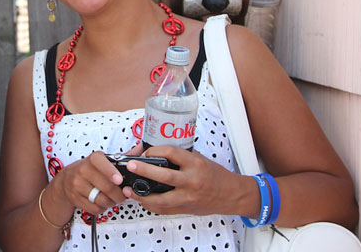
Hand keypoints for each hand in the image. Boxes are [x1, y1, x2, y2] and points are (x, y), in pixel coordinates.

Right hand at [52, 151, 126, 215]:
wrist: (66, 180)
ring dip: (112, 202)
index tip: (119, 179)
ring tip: (113, 198)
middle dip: (119, 194)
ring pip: (101, 200)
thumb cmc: (89, 170)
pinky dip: (102, 208)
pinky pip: (95, 208)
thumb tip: (141, 149)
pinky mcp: (75, 199)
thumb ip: (122, 157)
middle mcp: (82, 171)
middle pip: (106, 187)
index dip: (110, 172)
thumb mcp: (103, 161)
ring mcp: (77, 185)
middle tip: (124, 195)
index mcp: (92, 159)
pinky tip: (102, 202)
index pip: (101, 163)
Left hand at [122, 145, 246, 215]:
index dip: (156, 150)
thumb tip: (157, 152)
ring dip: (142, 195)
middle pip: (164, 176)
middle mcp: (192, 181)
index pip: (172, 152)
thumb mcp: (200, 159)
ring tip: (129, 190)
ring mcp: (188, 197)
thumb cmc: (215, 175)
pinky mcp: (186, 209)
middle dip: (144, 170)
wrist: (231, 194)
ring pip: (161, 198)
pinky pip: (164, 209)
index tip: (145, 151)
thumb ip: (181, 157)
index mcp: (195, 164)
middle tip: (131, 166)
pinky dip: (151, 205)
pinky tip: (142, 200)